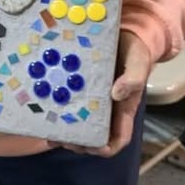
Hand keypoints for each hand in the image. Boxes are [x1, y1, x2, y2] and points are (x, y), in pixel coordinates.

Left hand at [49, 29, 150, 156]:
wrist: (127, 35)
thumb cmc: (136, 53)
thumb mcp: (139, 63)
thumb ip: (133, 79)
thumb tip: (116, 95)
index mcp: (123, 109)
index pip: (118, 138)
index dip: (106, 148)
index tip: (92, 149)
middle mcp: (107, 109)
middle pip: (94, 136)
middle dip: (79, 143)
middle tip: (61, 140)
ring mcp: (92, 99)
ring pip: (79, 123)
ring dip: (65, 131)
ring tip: (49, 132)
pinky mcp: (80, 87)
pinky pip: (68, 102)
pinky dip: (58, 110)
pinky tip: (45, 110)